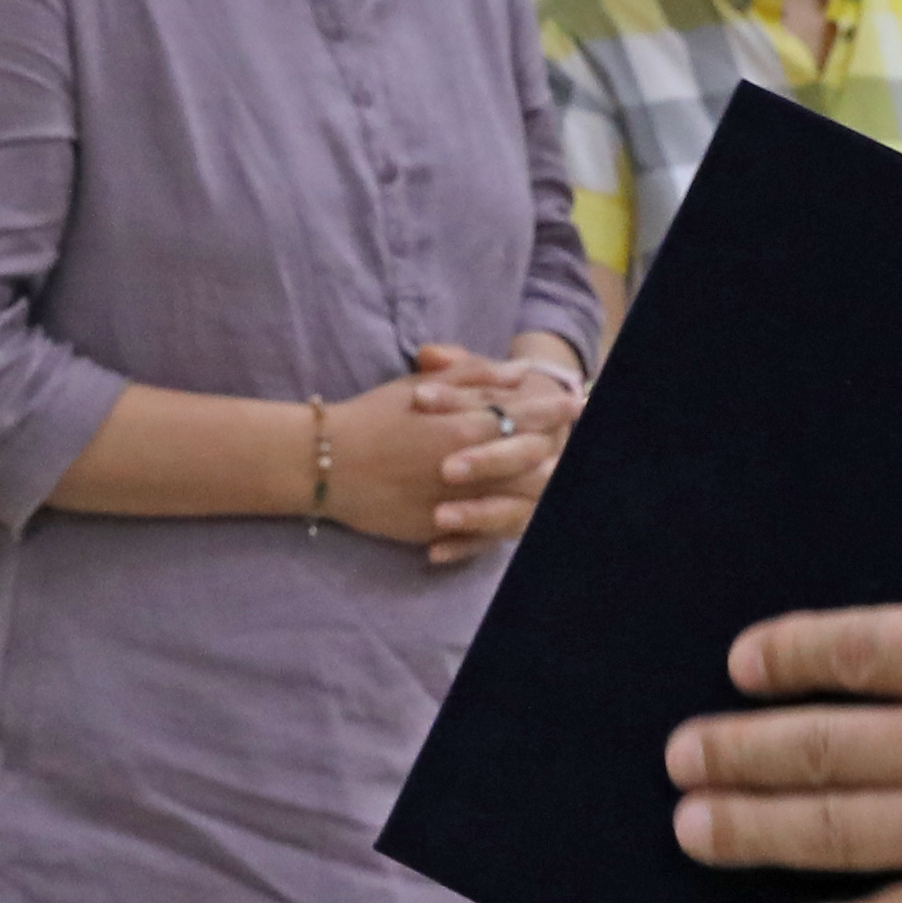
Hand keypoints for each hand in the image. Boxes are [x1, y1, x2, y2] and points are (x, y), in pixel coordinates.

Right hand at [315, 349, 577, 565]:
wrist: (325, 465)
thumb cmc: (372, 417)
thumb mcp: (420, 386)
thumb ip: (474, 375)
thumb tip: (519, 371)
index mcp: (462, 428)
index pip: (524, 419)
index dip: (552, 411)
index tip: (573, 404)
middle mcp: (466, 469)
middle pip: (530, 463)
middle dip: (558, 449)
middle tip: (576, 440)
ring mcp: (454, 504)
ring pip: (515, 500)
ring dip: (539, 487)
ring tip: (555, 475)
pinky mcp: (438, 530)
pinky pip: (482, 531)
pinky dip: (503, 520)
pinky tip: (518, 510)